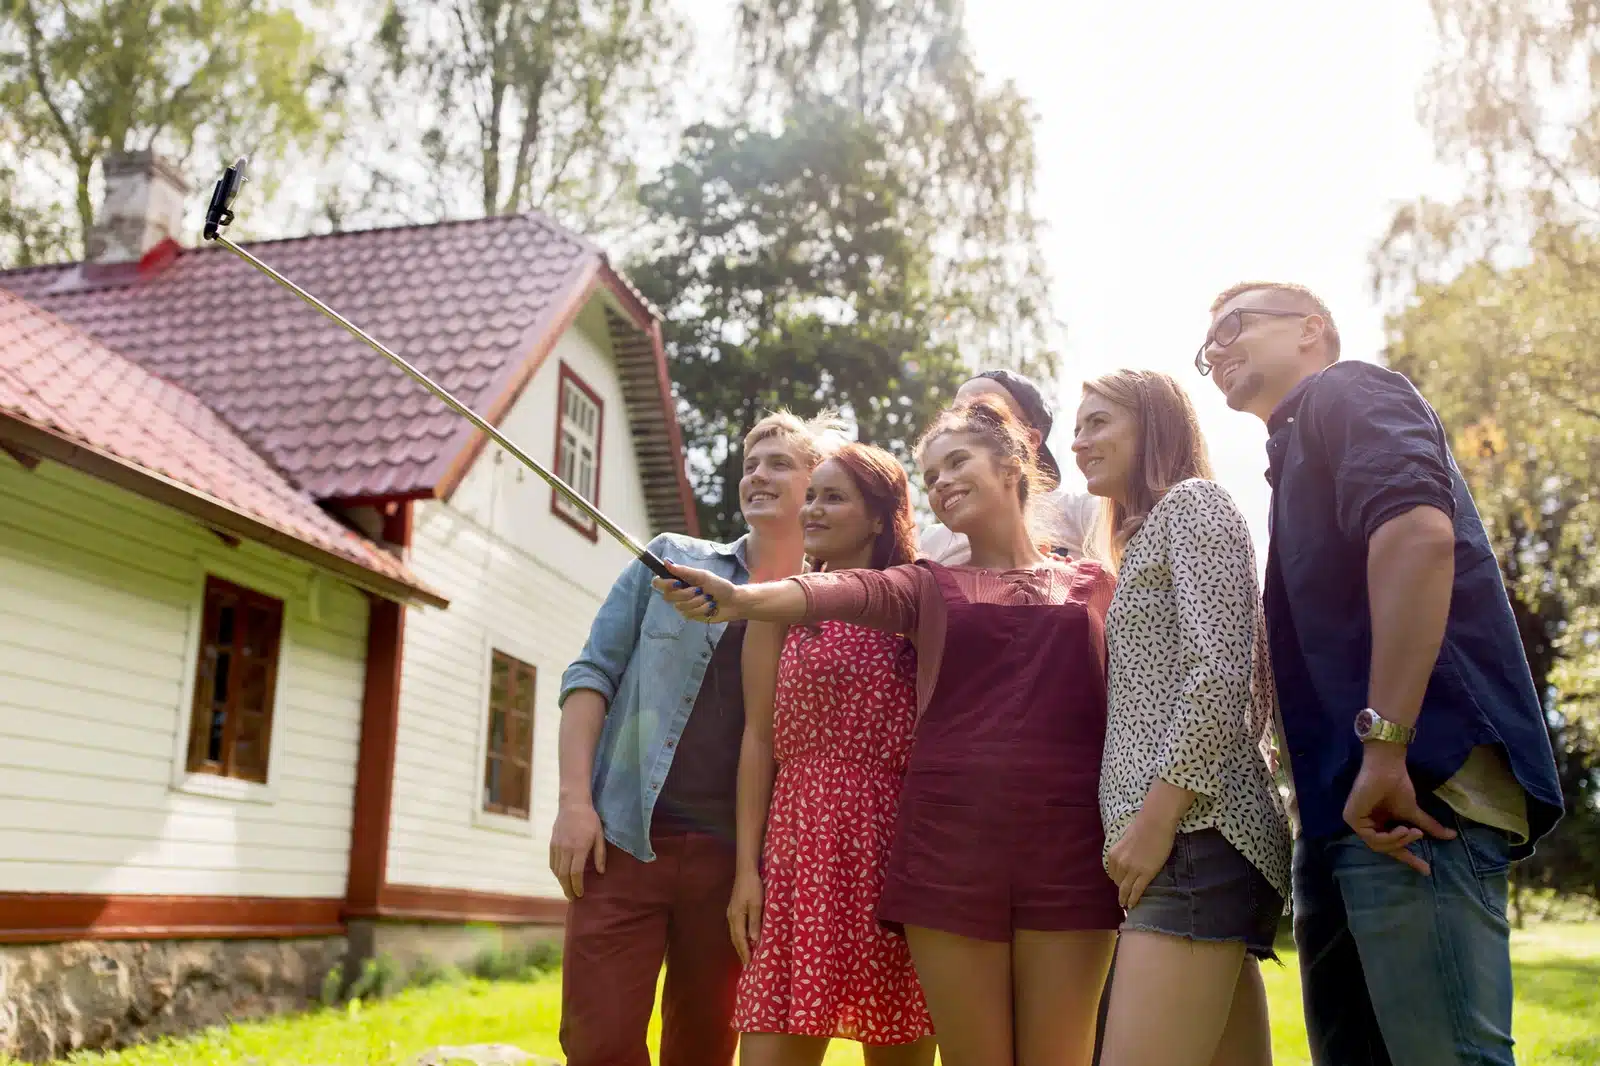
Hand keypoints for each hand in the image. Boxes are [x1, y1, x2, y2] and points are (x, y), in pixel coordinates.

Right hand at [548, 801, 605, 900]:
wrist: (572, 804)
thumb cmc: (590, 820)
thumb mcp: (599, 836)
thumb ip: (600, 855)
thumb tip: (600, 872)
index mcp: (579, 847)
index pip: (575, 873)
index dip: (577, 886)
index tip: (580, 894)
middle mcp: (565, 849)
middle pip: (563, 875)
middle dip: (567, 889)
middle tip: (572, 898)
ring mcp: (556, 846)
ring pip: (556, 870)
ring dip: (561, 882)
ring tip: (567, 889)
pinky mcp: (551, 844)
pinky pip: (552, 863)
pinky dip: (556, 872)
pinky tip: (561, 876)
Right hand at [652, 563, 740, 622]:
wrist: (733, 602)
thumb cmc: (719, 586)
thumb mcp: (703, 576)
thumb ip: (684, 571)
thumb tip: (666, 562)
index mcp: (680, 580)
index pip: (659, 582)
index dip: (664, 584)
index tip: (677, 583)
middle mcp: (679, 593)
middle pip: (668, 596)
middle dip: (686, 594)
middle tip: (700, 590)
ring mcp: (684, 605)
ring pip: (680, 606)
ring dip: (697, 602)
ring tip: (708, 598)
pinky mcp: (690, 615)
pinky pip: (689, 614)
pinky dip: (702, 609)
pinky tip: (710, 607)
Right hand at [727, 868, 763, 964]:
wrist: (746, 871)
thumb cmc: (753, 886)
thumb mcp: (757, 904)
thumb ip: (755, 922)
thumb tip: (754, 940)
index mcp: (736, 917)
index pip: (740, 939)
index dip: (744, 951)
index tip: (748, 963)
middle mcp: (731, 916)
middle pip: (735, 938)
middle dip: (741, 950)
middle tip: (746, 963)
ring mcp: (732, 912)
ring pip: (735, 933)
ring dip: (739, 944)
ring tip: (745, 953)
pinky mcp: (734, 908)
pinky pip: (736, 927)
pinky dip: (740, 935)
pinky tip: (744, 937)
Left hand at [1106, 808, 1178, 909]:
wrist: (1155, 823)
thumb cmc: (1143, 827)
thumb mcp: (1126, 841)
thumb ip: (1124, 852)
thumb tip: (1127, 859)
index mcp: (1113, 855)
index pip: (1112, 874)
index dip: (1117, 881)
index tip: (1121, 886)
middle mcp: (1120, 864)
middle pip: (1118, 882)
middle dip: (1121, 890)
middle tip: (1124, 898)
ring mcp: (1132, 870)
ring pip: (1126, 889)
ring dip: (1125, 899)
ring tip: (1127, 906)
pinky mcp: (1146, 873)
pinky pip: (1137, 891)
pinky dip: (1133, 899)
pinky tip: (1133, 905)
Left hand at [1342, 741, 1455, 874]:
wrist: (1387, 768)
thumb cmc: (1397, 785)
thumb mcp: (1413, 812)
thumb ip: (1428, 826)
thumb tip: (1451, 836)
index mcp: (1377, 824)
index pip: (1390, 846)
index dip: (1408, 858)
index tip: (1426, 870)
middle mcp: (1364, 825)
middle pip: (1383, 848)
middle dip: (1403, 847)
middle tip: (1419, 836)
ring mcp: (1355, 822)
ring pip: (1378, 845)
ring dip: (1399, 840)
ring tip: (1412, 830)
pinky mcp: (1350, 818)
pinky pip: (1372, 838)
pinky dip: (1389, 837)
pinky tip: (1402, 829)